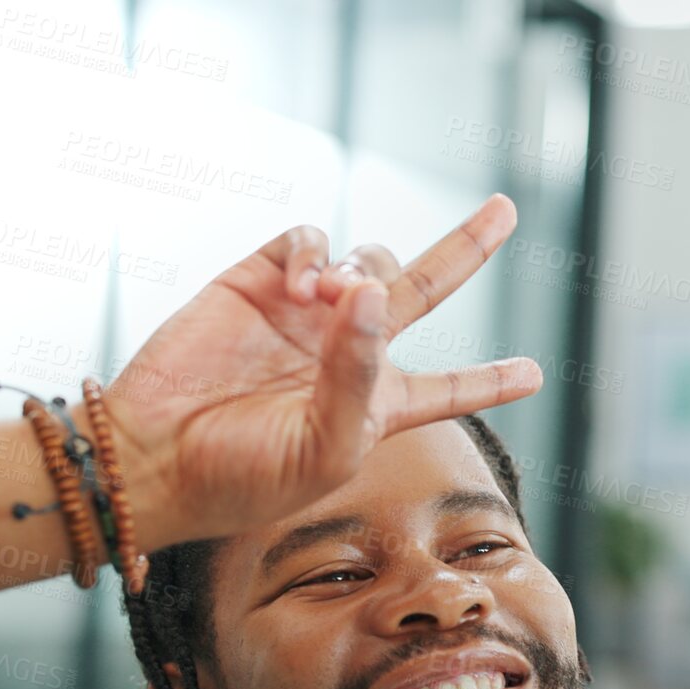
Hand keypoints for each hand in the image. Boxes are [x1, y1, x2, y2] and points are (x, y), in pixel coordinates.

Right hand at [103, 196, 541, 544]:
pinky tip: (303, 287)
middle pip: (425, 289)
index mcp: (375, 405)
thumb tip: (370, 292)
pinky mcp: (257, 282)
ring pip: (369, 259)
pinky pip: (310, 243)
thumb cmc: (243, 477)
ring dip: (365, 269)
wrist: (153, 459)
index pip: (448, 388)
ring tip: (333, 299)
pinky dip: (316, 255)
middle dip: (466, 248)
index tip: (536, 374)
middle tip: (506, 210)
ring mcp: (304, 313)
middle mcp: (347, 351)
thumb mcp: (324, 447)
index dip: (491, 379)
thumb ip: (358, 374)